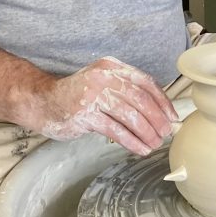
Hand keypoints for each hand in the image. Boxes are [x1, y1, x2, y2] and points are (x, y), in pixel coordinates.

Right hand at [29, 57, 175, 154]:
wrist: (44, 102)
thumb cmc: (77, 96)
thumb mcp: (102, 84)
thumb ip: (125, 91)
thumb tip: (157, 113)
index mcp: (112, 67)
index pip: (145, 82)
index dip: (162, 100)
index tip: (171, 116)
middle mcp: (104, 77)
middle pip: (141, 99)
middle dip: (157, 119)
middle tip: (166, 133)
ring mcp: (94, 95)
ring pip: (131, 116)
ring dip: (146, 133)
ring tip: (154, 143)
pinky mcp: (86, 114)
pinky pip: (116, 130)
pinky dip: (132, 141)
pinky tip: (140, 149)